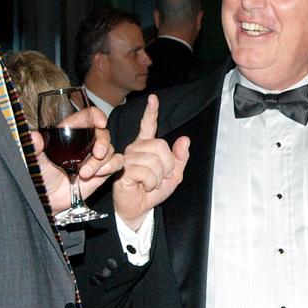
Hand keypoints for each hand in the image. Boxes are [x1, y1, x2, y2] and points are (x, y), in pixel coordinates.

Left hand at [33, 106, 123, 209]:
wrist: (49, 198)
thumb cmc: (42, 177)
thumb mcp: (37, 161)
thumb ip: (36, 148)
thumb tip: (34, 137)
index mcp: (70, 134)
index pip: (87, 117)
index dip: (96, 116)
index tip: (100, 123)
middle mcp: (85, 143)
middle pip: (103, 133)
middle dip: (103, 142)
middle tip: (97, 154)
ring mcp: (94, 157)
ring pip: (110, 149)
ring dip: (101, 162)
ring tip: (85, 174)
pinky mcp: (103, 170)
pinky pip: (117, 162)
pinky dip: (111, 166)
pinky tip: (99, 174)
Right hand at [112, 95, 190, 229]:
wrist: (139, 209)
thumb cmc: (153, 191)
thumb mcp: (174, 175)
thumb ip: (180, 158)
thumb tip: (184, 140)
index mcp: (146, 146)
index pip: (148, 125)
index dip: (151, 112)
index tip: (153, 99)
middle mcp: (135, 148)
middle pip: (160, 145)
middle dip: (168, 165)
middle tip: (162, 177)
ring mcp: (128, 158)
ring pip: (154, 160)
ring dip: (159, 177)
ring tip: (151, 183)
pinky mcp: (123, 170)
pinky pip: (146, 172)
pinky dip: (151, 183)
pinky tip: (144, 186)